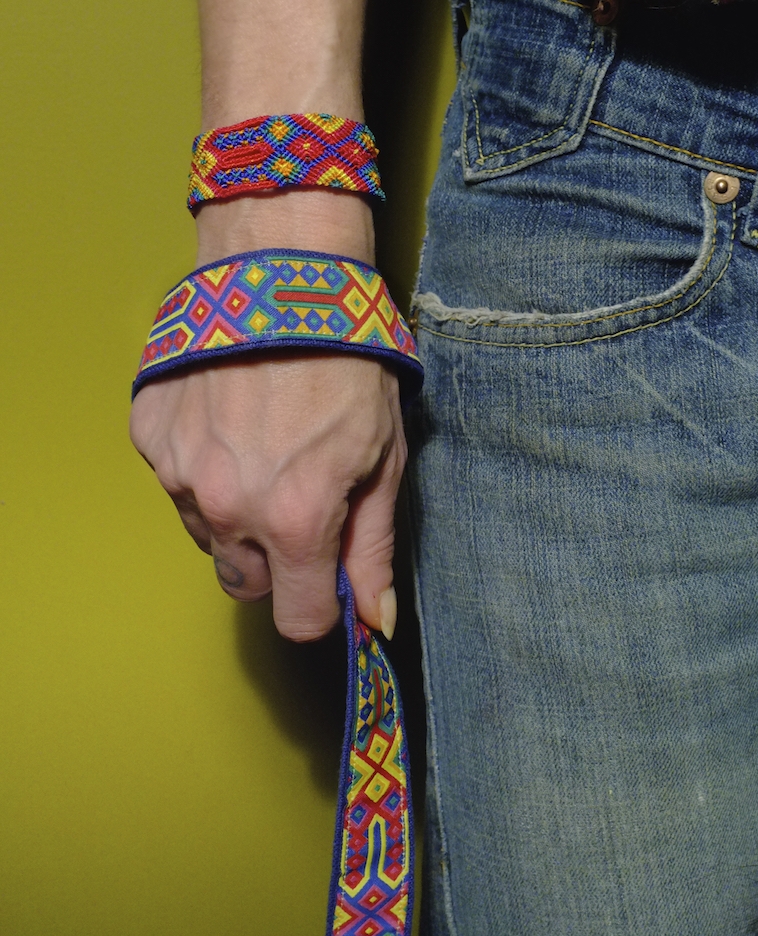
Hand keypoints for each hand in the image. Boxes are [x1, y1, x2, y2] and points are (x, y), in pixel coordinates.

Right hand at [129, 351, 405, 640]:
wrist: (280, 270)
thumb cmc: (348, 361)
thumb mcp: (384, 458)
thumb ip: (372, 548)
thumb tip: (375, 620)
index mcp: (295, 521)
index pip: (297, 618)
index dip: (320, 605)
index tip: (329, 579)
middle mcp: (228, 509)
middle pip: (246, 585)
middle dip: (275, 564)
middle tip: (299, 506)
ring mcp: (179, 474)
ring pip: (209, 538)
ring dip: (236, 518)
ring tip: (265, 453)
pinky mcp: (151, 439)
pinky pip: (178, 486)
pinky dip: (204, 472)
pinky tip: (231, 423)